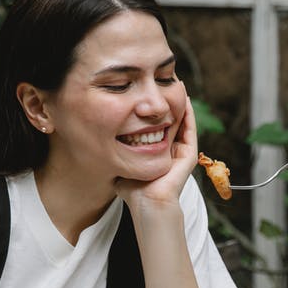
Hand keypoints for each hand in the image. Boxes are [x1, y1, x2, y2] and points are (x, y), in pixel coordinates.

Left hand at [115, 93, 198, 209]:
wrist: (147, 205)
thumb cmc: (133, 191)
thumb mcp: (121, 165)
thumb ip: (115, 154)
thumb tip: (97, 144)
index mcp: (158, 153)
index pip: (157, 126)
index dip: (153, 110)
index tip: (146, 94)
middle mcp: (171, 151)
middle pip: (171, 120)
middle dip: (166, 102)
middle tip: (163, 82)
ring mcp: (181, 153)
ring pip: (182, 122)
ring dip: (180, 103)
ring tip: (176, 83)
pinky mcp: (188, 155)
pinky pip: (190, 129)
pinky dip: (188, 113)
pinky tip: (184, 98)